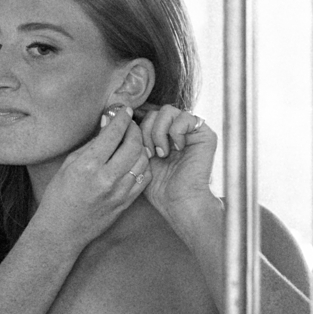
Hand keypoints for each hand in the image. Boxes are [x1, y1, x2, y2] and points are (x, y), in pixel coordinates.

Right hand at [26, 105, 152, 260]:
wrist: (62, 230)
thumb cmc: (59, 195)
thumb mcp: (69, 164)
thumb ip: (91, 144)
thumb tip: (107, 123)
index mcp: (88, 166)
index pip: (113, 134)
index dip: (122, 118)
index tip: (124, 110)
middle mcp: (106, 178)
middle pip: (133, 145)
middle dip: (134, 129)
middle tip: (130, 124)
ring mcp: (119, 192)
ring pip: (142, 161)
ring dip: (141, 147)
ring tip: (133, 141)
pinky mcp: (126, 203)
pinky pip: (144, 179)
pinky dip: (143, 165)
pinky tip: (135, 161)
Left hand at [136, 106, 217, 228]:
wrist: (178, 202)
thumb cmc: (158, 187)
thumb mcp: (139, 158)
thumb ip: (130, 137)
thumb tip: (107, 116)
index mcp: (163, 136)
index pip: (146, 116)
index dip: (137, 128)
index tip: (138, 150)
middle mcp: (177, 132)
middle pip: (154, 111)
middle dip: (146, 131)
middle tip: (150, 154)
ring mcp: (191, 132)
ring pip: (167, 110)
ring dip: (159, 132)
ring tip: (162, 153)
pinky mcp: (205, 134)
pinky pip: (185, 117)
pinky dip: (175, 132)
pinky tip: (177, 149)